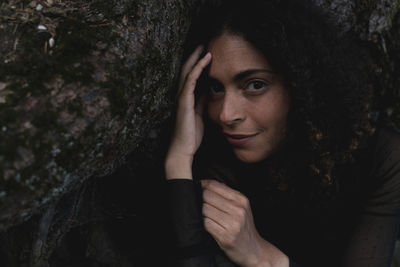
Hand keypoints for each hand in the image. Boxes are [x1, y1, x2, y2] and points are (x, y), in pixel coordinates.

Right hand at [165, 46, 211, 178]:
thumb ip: (202, 102)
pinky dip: (198, 68)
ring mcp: (180, 97)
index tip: (206, 54)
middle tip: (203, 44)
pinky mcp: (183, 101)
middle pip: (186, 70)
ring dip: (195, 58)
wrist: (182, 150)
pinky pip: (190, 80)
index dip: (197, 64)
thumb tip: (208, 91)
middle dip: (194, 56)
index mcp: (184, 99)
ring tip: (204, 46)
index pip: (190, 77)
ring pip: (187, 72)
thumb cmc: (190, 135)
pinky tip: (206, 59)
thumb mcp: (200, 115)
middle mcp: (180, 95)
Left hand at [201, 180, 288, 266]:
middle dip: (200, 199)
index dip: (202, 185)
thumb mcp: (241, 207)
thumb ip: (227, 195)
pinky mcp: (225, 236)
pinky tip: (207, 225)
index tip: (197, 188)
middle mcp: (238, 209)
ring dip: (201, 212)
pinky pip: (206, 223)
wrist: (254, 250)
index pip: (214, 185)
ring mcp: (232, 223)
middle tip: (198, 204)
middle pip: (207, 196)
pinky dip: (203, 223)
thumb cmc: (244, 227)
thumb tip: (207, 183)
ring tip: (203, 215)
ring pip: (205, 209)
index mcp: (241, 199)